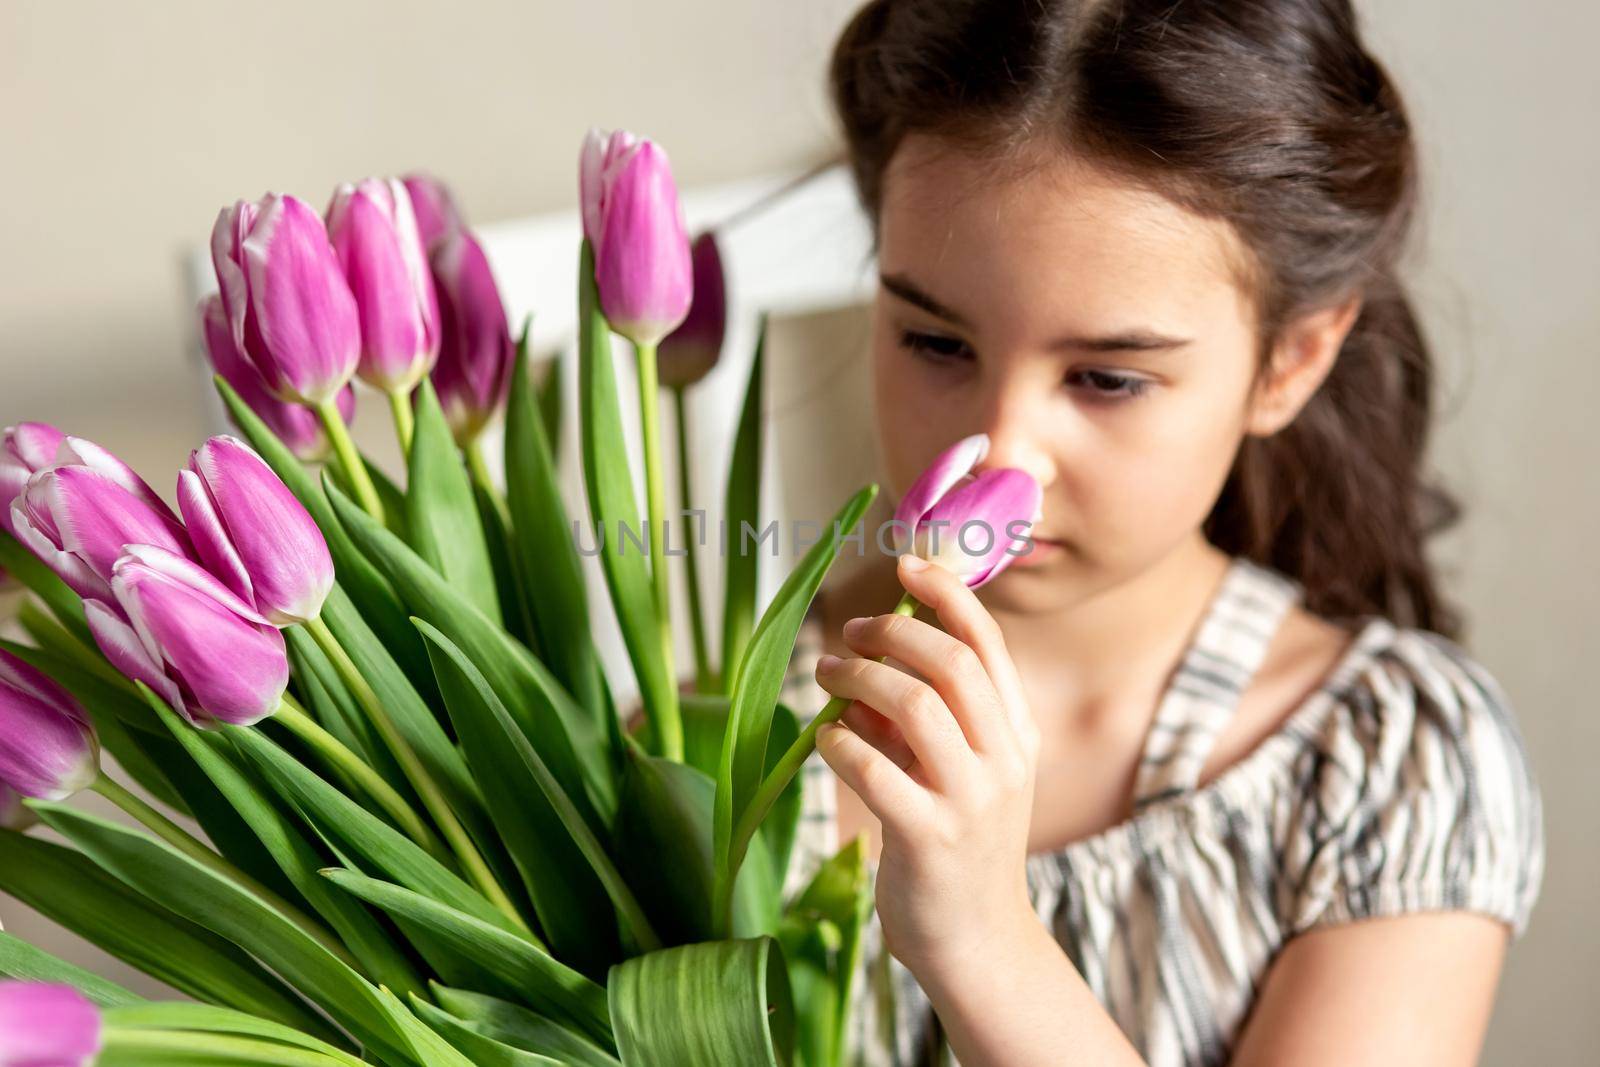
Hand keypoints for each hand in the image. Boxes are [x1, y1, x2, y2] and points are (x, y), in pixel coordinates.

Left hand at [814, 554, 1042, 974]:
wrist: (977, 943)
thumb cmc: (959, 846)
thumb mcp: (961, 775)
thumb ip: (925, 722)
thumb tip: (863, 671)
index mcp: (1019, 734)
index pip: (988, 643)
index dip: (946, 595)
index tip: (906, 565)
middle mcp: (1005, 760)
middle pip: (952, 663)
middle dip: (892, 634)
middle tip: (850, 633)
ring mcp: (971, 801)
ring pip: (915, 706)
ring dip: (859, 679)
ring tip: (826, 677)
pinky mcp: (928, 837)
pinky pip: (872, 768)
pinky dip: (838, 742)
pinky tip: (824, 741)